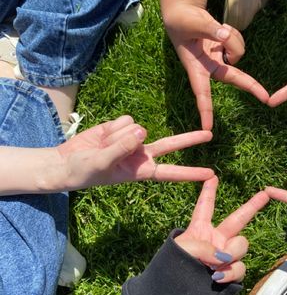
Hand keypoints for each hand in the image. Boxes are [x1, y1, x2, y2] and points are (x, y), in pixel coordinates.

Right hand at [50, 115, 213, 190]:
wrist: (67, 162)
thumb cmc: (84, 171)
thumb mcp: (102, 163)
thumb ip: (122, 147)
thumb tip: (143, 131)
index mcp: (141, 171)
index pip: (170, 172)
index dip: (190, 173)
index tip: (210, 175)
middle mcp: (141, 154)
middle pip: (170, 144)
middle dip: (189, 139)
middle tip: (210, 135)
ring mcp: (133, 139)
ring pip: (137, 127)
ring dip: (118, 134)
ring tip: (102, 146)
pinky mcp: (122, 126)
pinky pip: (126, 119)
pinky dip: (113, 125)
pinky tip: (103, 135)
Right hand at [165, 3, 268, 129]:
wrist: (183, 13)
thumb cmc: (182, 20)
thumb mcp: (193, 22)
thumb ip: (211, 30)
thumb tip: (226, 36)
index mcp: (195, 67)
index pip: (201, 91)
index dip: (205, 109)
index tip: (207, 128)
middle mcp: (208, 67)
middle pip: (233, 77)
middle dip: (250, 85)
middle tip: (267, 98)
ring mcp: (218, 60)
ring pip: (238, 53)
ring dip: (234, 39)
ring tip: (218, 28)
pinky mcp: (225, 51)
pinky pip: (238, 43)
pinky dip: (234, 35)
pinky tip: (221, 29)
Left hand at [175, 176, 268, 282]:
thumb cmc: (171, 268)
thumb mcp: (183, 248)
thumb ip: (206, 246)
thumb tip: (226, 257)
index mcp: (199, 229)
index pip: (205, 206)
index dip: (209, 191)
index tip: (212, 176)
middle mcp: (216, 240)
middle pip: (239, 219)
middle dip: (252, 206)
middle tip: (265, 193)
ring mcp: (225, 256)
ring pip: (242, 245)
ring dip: (232, 252)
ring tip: (215, 265)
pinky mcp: (230, 273)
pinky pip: (240, 267)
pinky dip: (231, 271)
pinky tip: (218, 276)